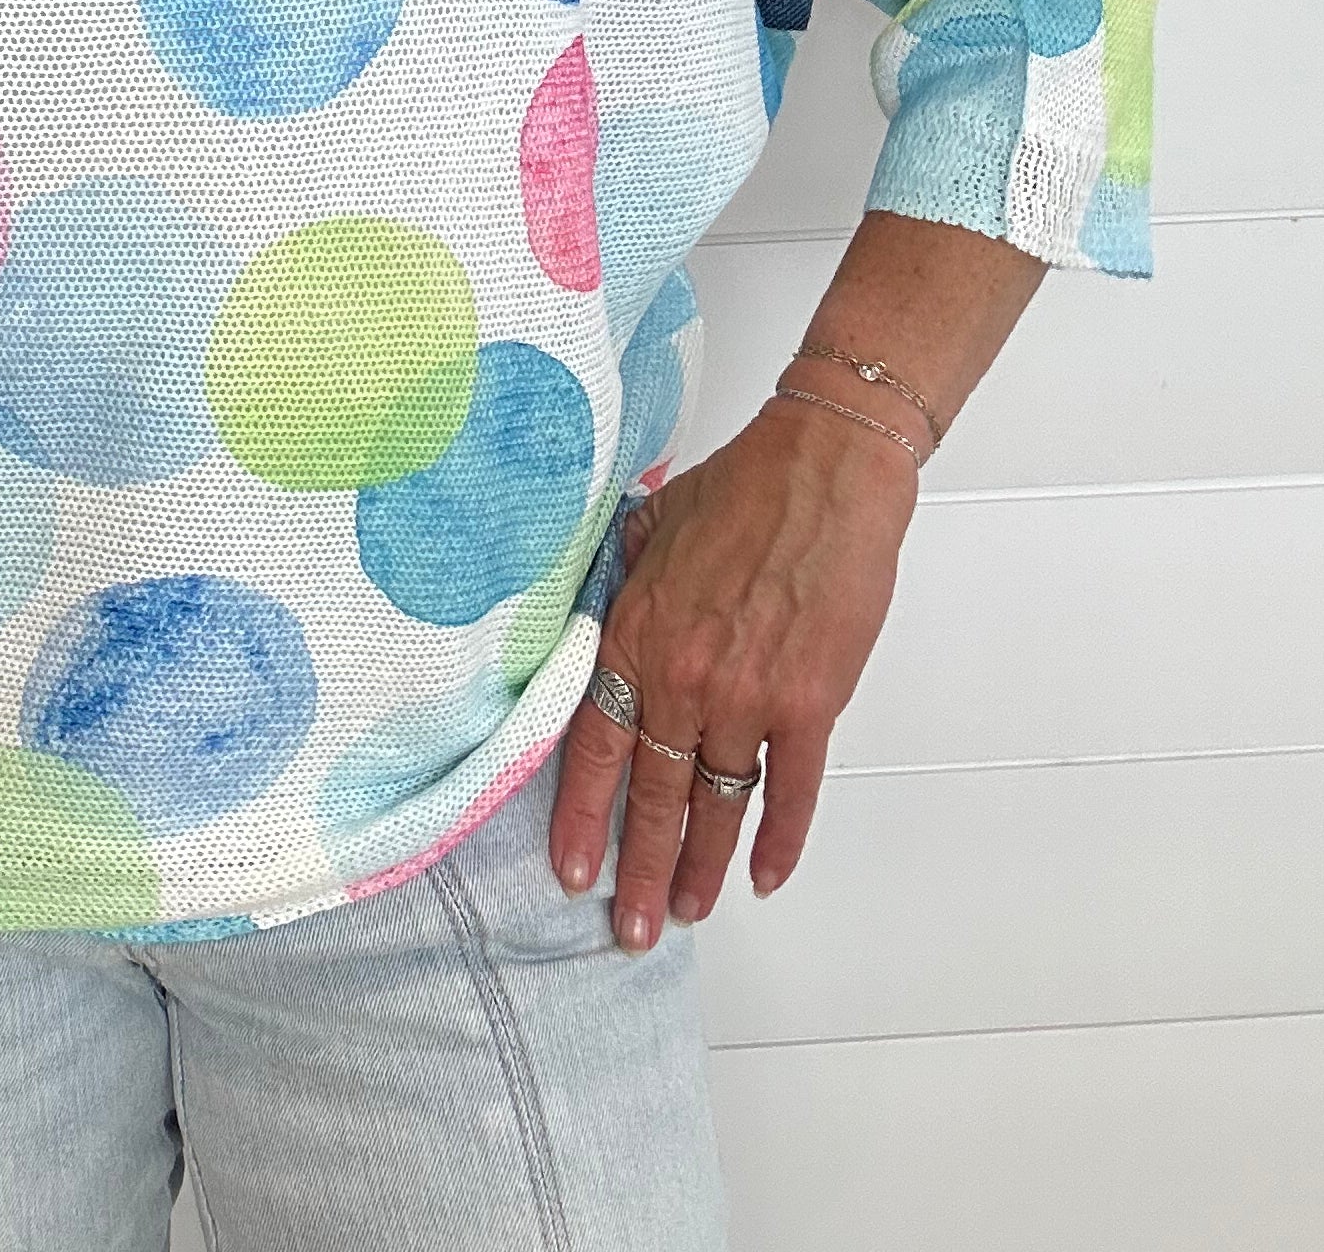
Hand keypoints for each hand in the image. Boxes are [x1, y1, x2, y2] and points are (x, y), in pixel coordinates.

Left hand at [547, 394, 918, 953]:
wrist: (824, 471)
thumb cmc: (743, 488)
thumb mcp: (649, 527)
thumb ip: (617, 581)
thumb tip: (593, 609)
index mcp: (636, 635)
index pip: (594, 746)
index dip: (583, 816)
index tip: (574, 870)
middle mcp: (685, 676)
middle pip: (654, 793)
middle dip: (642, 868)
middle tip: (631, 927)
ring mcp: (749, 694)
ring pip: (716, 803)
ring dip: (703, 866)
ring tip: (688, 913)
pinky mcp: (811, 701)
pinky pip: (789, 790)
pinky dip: (779, 839)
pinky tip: (764, 876)